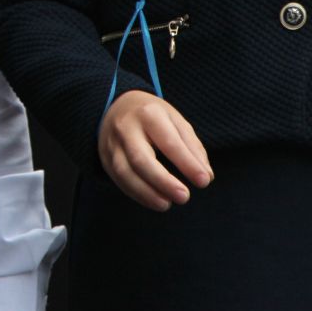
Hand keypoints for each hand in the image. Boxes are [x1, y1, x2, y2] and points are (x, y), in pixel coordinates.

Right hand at [97, 90, 212, 210]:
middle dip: (163, 181)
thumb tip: (205, 176)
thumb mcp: (175, 121)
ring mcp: (112, 144)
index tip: (204, 181)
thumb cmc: (153, 116)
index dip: (187, 163)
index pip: (169, 142)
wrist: (117, 106)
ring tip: (167, 204)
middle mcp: (127, 128)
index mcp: (149, 114)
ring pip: (125, 172)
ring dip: (147, 193)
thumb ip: (192, 147)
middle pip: (141, 159)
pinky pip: (119, 181)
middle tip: (184, 197)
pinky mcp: (105, 159)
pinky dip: (137, 194)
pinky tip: (154, 201)